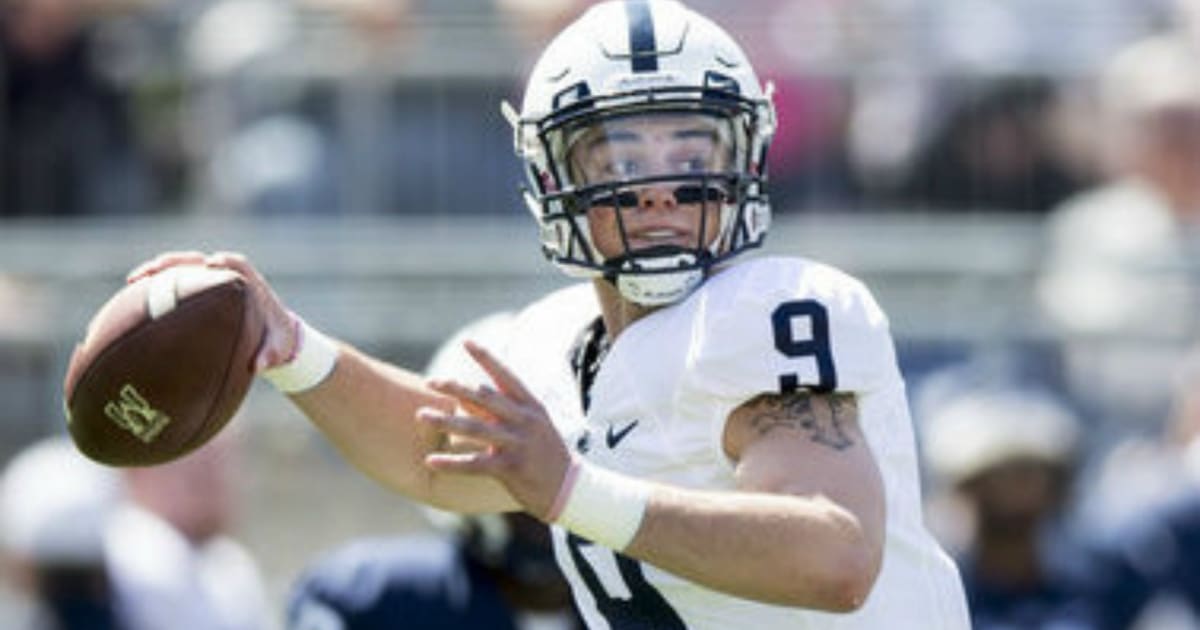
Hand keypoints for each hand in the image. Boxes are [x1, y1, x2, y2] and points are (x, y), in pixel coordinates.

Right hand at [126, 251, 297, 372]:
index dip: (226, 262)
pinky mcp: (194, 291)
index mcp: (249, 285)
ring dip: (158, 271)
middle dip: (179, 262)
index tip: (212, 264)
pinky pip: (173, 285)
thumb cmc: (274, 340)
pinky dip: (154, 288)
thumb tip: (259, 365)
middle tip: (159, 268)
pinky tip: (130, 297)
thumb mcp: (277, 349)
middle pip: (200, 261)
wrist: (268, 337)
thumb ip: (270, 355)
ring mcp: (207, 282)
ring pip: (180, 270)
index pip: (238, 265)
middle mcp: (225, 277)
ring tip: (134, 280)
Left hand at [418, 341, 570, 520]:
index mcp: (531, 407)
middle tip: (431, 381)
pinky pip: (475, 464)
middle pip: (485, 398)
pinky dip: (451, 463)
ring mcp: (518, 444)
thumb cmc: (545, 454)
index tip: (467, 342)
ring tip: (421, 415)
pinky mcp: (511, 469)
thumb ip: (499, 413)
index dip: (487, 359)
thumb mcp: (529, 427)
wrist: (569, 488)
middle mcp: (525, 421)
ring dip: (445, 421)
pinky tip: (430, 461)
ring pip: (475, 429)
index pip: (507, 376)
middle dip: (456, 387)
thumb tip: (465, 400)